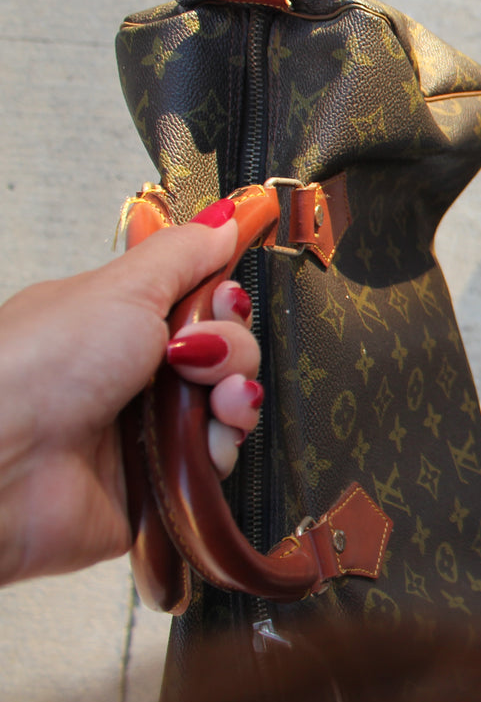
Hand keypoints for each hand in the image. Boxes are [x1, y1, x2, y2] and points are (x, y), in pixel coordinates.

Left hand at [0, 209, 261, 585]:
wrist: (4, 463)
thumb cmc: (39, 368)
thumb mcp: (119, 288)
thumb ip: (181, 253)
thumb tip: (225, 220)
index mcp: (117, 323)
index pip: (200, 303)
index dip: (223, 301)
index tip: (220, 300)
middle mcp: (136, 374)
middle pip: (225, 352)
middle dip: (232, 349)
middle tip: (196, 354)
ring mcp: (148, 429)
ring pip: (230, 404)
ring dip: (236, 396)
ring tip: (215, 400)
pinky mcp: (161, 481)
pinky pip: (220, 460)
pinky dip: (222, 446)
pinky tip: (205, 440)